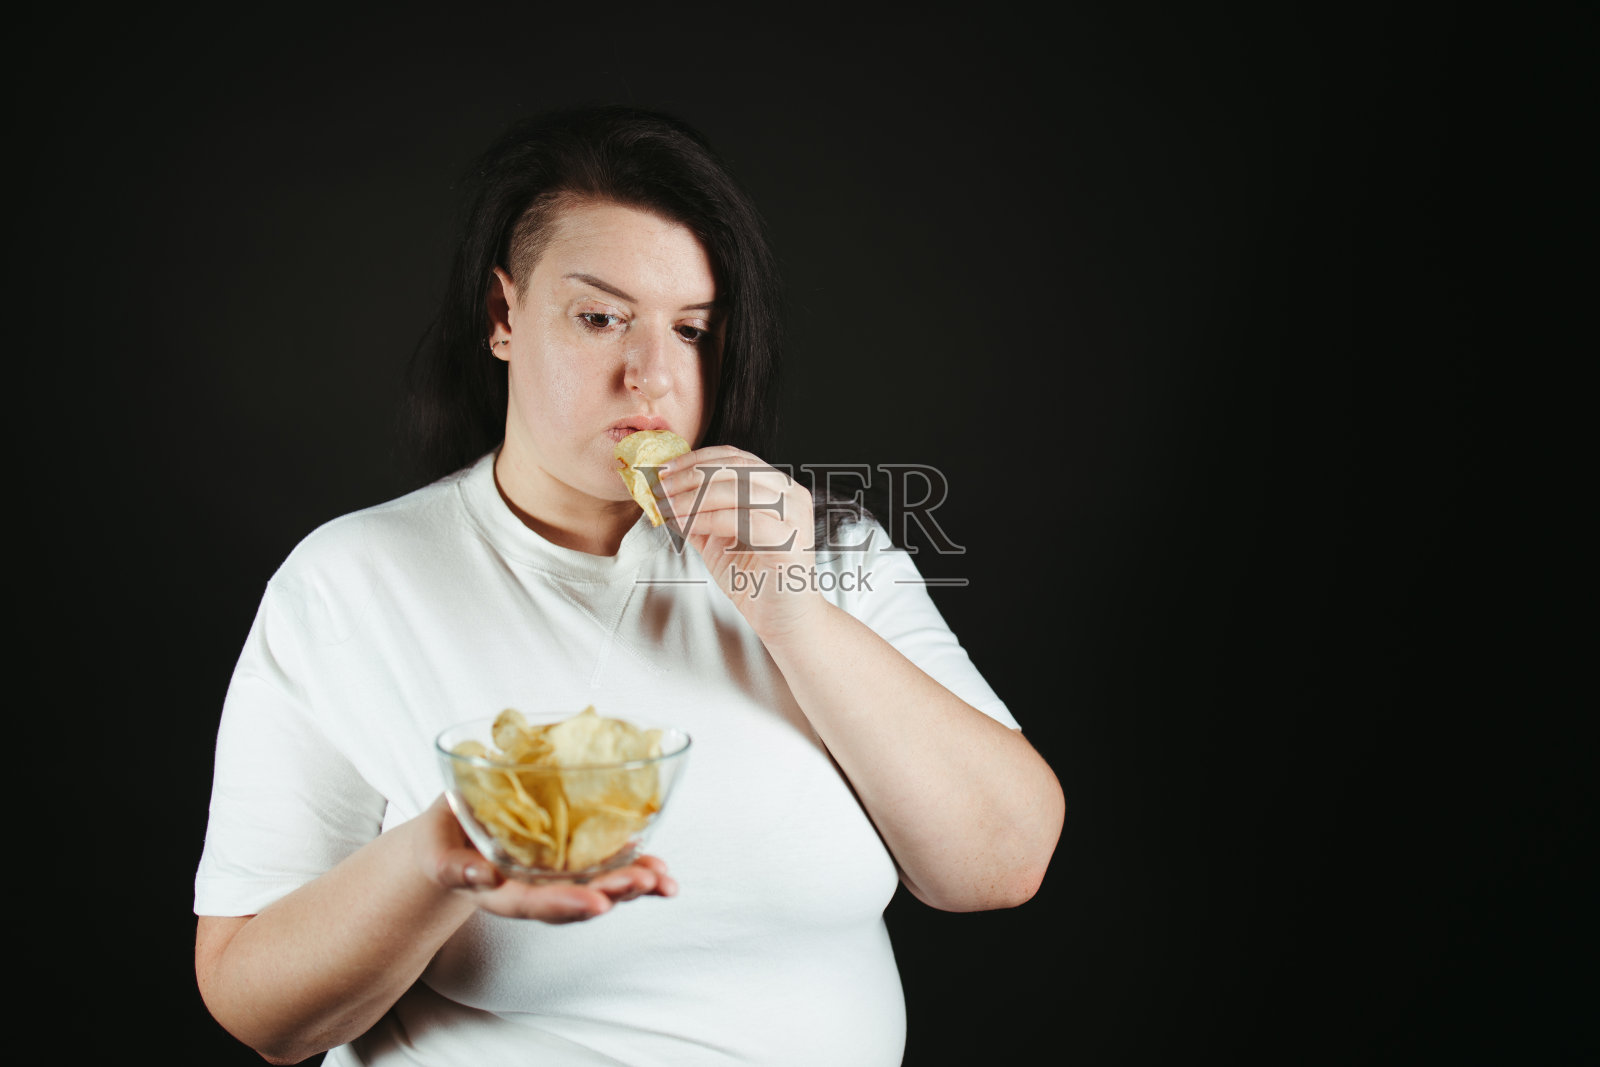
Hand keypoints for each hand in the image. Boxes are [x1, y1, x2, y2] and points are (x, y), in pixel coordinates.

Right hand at [418, 795, 676, 923]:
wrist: (453, 835)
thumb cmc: (442, 838)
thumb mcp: (435, 848)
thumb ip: (451, 865)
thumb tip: (482, 877)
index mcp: (498, 893)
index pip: (531, 904)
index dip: (564, 904)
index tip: (595, 903)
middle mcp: (532, 892)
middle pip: (574, 901)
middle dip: (611, 893)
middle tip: (644, 883)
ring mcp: (555, 879)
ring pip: (597, 889)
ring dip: (632, 887)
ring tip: (663, 881)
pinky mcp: (572, 863)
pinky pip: (606, 870)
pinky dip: (636, 870)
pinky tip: (662, 871)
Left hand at [658, 445, 825, 638]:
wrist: (784, 620)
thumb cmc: (757, 580)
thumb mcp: (719, 539)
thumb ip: (698, 514)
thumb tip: (664, 495)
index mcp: (778, 488)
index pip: (735, 457)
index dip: (696, 460)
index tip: (665, 470)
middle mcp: (792, 496)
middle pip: (735, 469)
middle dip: (690, 476)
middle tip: (661, 488)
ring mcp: (794, 518)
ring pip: (738, 490)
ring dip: (695, 497)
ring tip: (668, 507)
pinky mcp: (790, 542)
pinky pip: (743, 520)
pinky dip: (708, 519)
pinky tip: (686, 525)